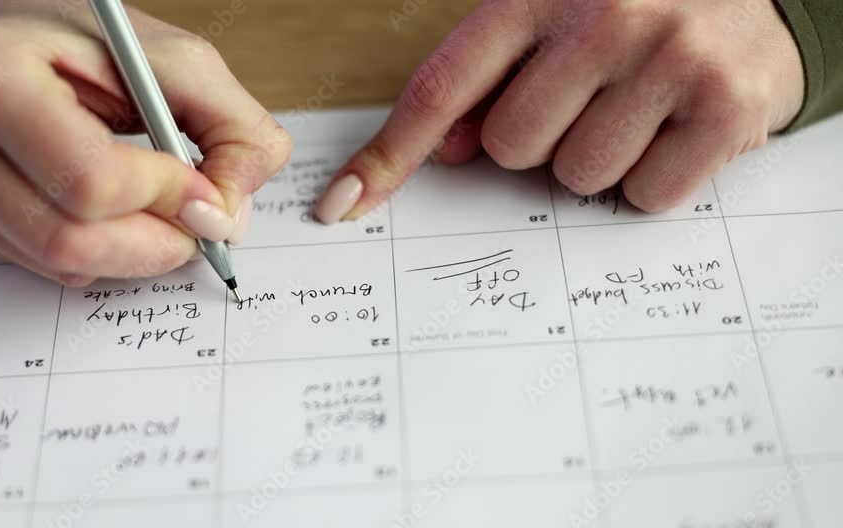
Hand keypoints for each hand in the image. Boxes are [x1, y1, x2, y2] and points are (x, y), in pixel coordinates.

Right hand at [0, 0, 290, 285]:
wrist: (6, 41)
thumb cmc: (84, 43)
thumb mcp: (174, 59)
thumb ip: (231, 127)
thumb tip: (227, 217)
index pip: (90, 179)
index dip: (166, 198)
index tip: (206, 193)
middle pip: (67, 238)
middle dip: (153, 244)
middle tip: (193, 227)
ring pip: (54, 262)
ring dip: (128, 253)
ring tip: (157, 215)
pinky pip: (36, 266)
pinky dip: (92, 253)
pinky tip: (105, 213)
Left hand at [315, 0, 803, 221]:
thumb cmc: (634, 13)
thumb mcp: (554, 23)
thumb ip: (491, 81)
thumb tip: (441, 150)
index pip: (442, 87)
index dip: (390, 153)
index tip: (345, 204)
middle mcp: (604, 16)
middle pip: (511, 148)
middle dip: (539, 141)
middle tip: (586, 99)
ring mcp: (669, 58)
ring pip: (576, 178)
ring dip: (596, 160)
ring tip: (636, 109)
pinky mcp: (726, 106)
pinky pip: (644, 196)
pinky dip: (650, 179)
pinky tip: (672, 129)